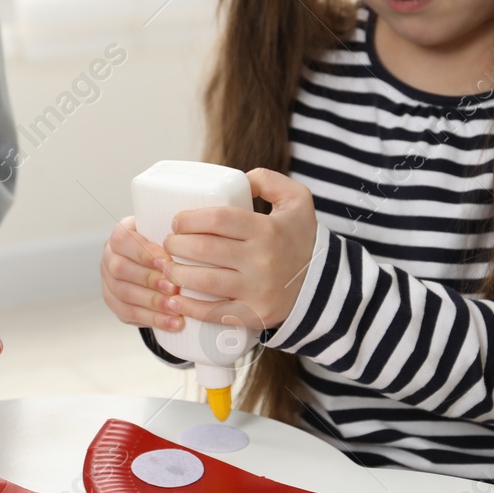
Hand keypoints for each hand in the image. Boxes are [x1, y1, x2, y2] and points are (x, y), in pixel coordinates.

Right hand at [99, 215, 185, 332]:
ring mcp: (108, 281)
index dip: (145, 253)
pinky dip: (153, 319)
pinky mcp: (114, 303)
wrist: (156, 265)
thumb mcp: (167, 235)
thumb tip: (189, 242)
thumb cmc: (165, 247)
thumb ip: (173, 236)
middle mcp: (109, 257)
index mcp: (119, 235)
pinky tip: (172, 323)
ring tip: (175, 308)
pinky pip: (129, 314)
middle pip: (120, 269)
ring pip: (123, 293)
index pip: (123, 240)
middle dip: (149, 280)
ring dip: (152, 302)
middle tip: (174, 289)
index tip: (168, 262)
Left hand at [159, 168, 318, 329]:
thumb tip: (239, 178)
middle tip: (169, 243)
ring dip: (176, 273)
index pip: (217, 220)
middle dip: (176, 245)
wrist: (324, 285)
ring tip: (169, 266)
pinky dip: (190, 307)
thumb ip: (268, 180)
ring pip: (203, 281)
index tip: (177, 221)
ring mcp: (257, 290)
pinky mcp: (254, 314)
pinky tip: (175, 299)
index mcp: (267, 230)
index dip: (189, 219)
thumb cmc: (301, 239)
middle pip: (204, 250)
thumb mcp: (297, 199)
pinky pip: (214, 313)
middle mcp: (262, 260)